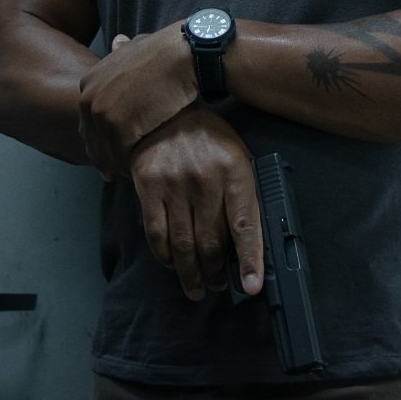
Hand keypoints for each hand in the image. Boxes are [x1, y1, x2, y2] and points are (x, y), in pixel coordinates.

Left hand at [78, 22, 197, 180]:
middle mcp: (89, 97)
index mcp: (89, 81)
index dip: (100, 139)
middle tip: (115, 174)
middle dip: (103, 157)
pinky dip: (128, 166)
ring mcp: (101, 112)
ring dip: (116, 166)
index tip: (112, 153)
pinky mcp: (118, 126)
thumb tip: (118, 41)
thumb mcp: (136, 47)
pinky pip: (119, 155)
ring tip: (130, 176)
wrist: (182, 54)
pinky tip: (139, 172)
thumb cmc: (166, 52)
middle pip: (92, 138)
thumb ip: (122, 52)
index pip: (88, 121)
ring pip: (104, 151)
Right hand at [129, 106, 264, 300]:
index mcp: (235, 171)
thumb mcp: (238, 157)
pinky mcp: (148, 188)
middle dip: (216, 272)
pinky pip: (156, 234)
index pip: (244, 224)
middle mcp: (205, 180)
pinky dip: (166, 257)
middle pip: (211, 242)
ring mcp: (174, 185)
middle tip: (219, 285)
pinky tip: (174, 265)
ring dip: (191, 274)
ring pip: (183, 244)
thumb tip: (247, 242)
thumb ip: (242, 194)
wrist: (166, 111)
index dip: (249, 259)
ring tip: (198, 288)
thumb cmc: (209, 139)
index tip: (251, 285)